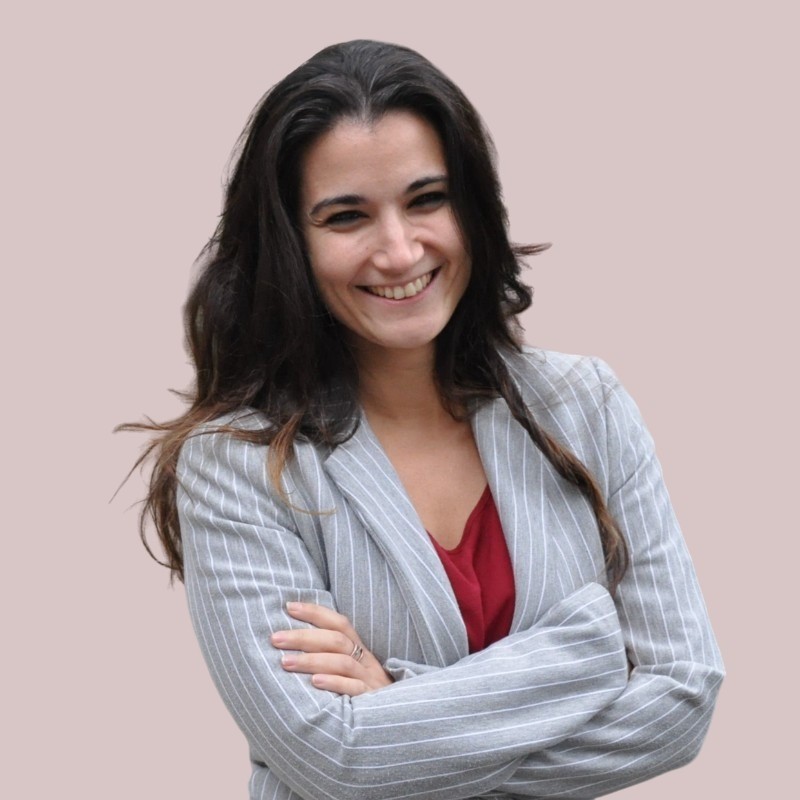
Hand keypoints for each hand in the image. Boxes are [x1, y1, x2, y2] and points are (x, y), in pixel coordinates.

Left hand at [271, 602, 393, 695]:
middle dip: (303, 637)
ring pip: (342, 662)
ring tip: (285, 662)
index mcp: (360, 650)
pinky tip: (314, 683)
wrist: (397, 725)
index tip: (289, 607)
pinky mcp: (371, 702)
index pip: (338, 623)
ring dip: (312, 660)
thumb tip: (293, 645)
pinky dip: (334, 683)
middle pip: (336, 640)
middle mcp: (366, 662)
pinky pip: (354, 689)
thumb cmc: (364, 696)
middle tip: (275, 639)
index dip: (315, 612)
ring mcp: (370, 681)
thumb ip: (331, 658)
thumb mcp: (353, 673)